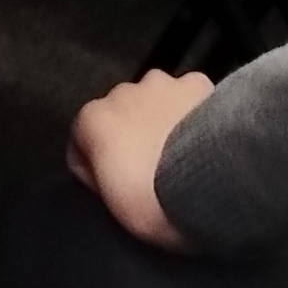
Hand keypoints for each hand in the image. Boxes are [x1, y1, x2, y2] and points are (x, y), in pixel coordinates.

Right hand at [68, 69, 216, 250]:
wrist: (205, 184)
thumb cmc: (153, 200)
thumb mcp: (113, 204)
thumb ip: (103, 177)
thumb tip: (113, 174)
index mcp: (92, 120)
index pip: (83, 140)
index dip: (98, 166)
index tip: (115, 184)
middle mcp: (122, 93)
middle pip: (121, 114)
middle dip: (132, 135)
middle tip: (151, 169)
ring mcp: (161, 84)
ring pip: (154, 98)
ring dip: (161, 117)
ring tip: (180, 152)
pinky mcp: (196, 83)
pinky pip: (189, 93)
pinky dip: (193, 108)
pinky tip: (203, 134)